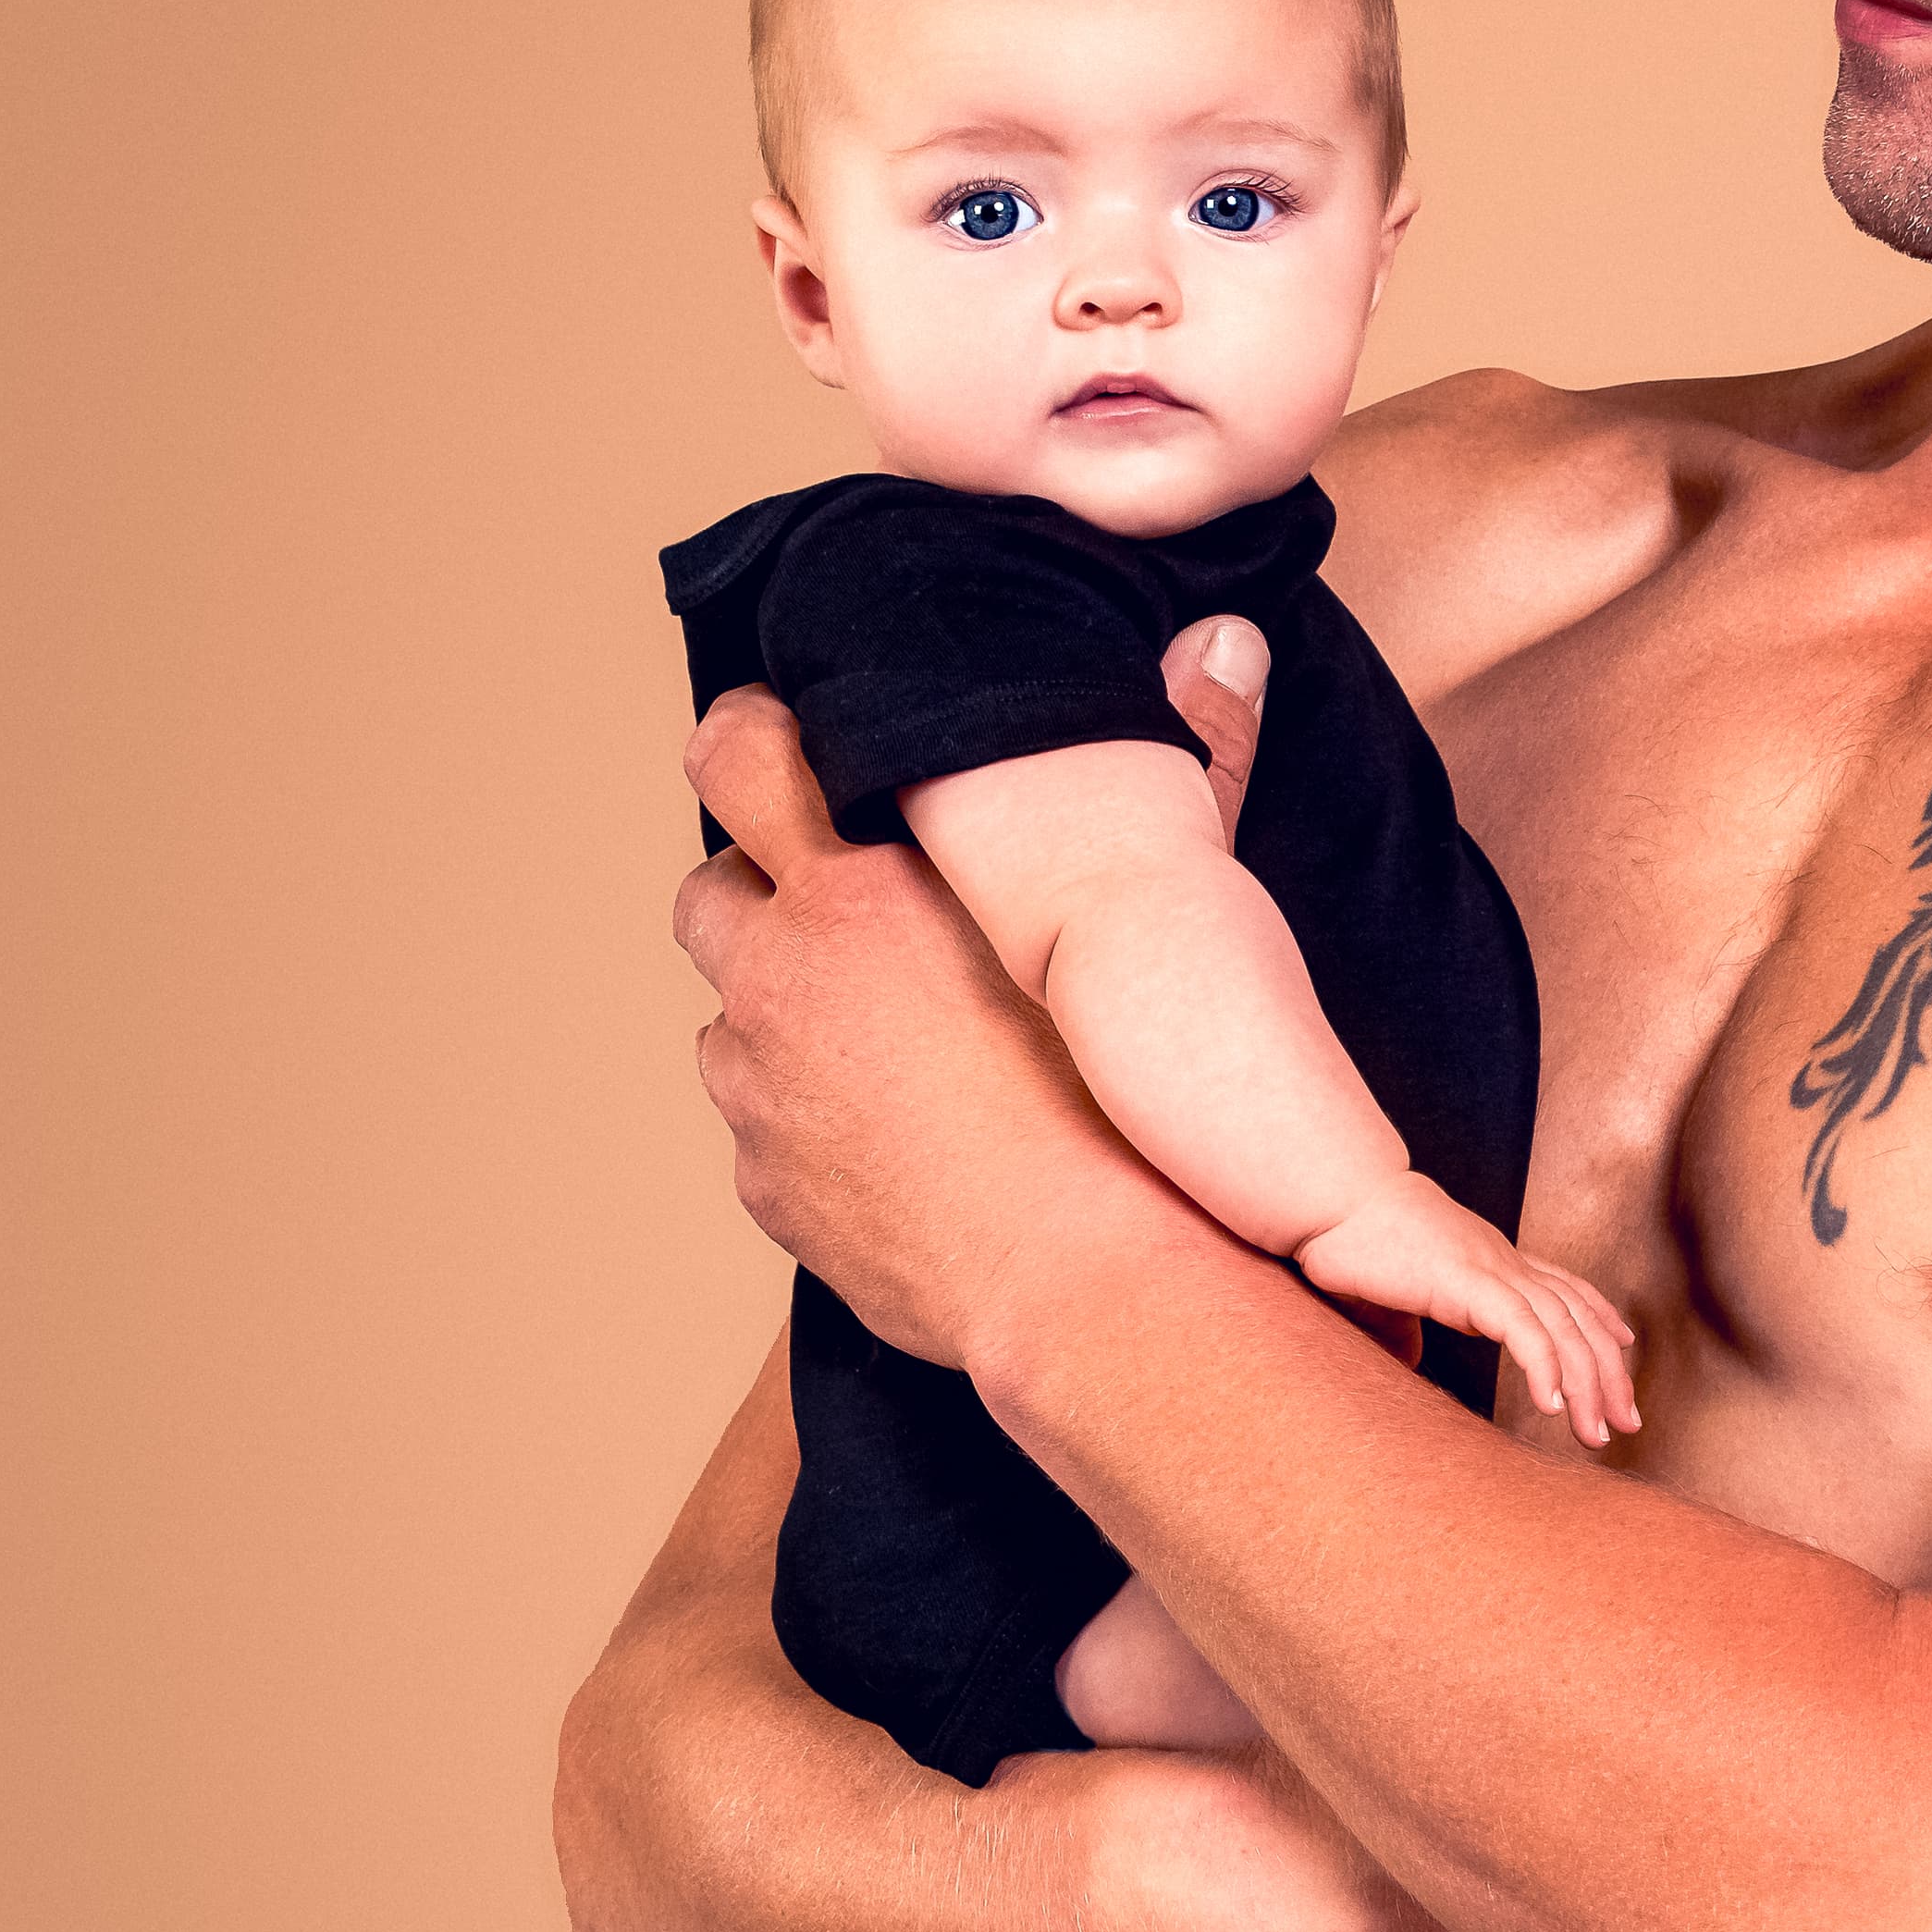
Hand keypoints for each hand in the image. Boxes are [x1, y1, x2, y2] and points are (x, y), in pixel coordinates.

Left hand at [675, 613, 1340, 1375]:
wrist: (1087, 1288)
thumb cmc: (1129, 1104)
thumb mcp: (1144, 920)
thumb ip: (1187, 764)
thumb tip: (1223, 642)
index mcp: (858, 891)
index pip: (737, 757)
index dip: (745, 739)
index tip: (770, 744)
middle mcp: (782, 981)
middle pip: (708, 894)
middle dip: (759, 895)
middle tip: (841, 919)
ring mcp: (762, 1095)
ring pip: (729, 1025)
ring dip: (782, 1022)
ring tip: (880, 1052)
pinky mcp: (770, 1191)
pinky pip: (761, 1135)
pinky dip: (807, 1126)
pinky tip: (893, 1145)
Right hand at [1297, 1175, 1639, 1447]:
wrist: (1332, 1197)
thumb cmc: (1351, 1240)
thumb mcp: (1389, 1296)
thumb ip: (1405, 1327)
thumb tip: (1405, 1361)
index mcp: (1491, 1263)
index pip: (1566, 1291)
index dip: (1601, 1320)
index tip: (1623, 1353)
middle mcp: (1504, 1264)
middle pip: (1578, 1319)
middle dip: (1609, 1374)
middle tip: (1625, 1424)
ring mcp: (1491, 1270)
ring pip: (1562, 1330)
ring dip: (1587, 1386)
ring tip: (1596, 1434)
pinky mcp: (1469, 1282)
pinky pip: (1523, 1329)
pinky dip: (1545, 1368)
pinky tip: (1553, 1406)